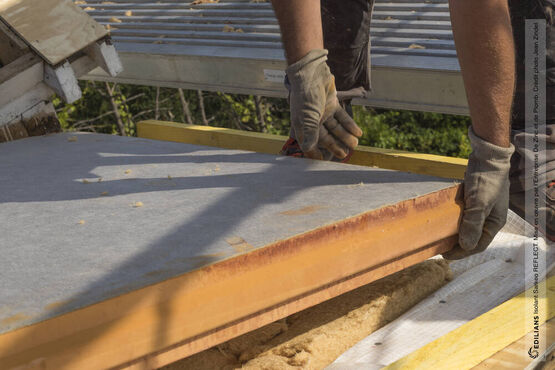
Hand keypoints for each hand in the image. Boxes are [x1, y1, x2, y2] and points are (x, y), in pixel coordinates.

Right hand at [286, 49, 361, 159]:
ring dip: (345, 136)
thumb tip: (307, 149)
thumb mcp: (308, 116)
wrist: (312, 72)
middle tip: (345, 155)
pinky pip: (341, 117)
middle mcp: (313, 121)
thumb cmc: (306, 95)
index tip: (324, 162)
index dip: (316, 153)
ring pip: (335, 128)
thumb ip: (309, 133)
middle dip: (335, 146)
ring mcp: (323, 112)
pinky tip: (358, 132)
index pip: (310, 143)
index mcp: (303, 125)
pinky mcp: (332, 104)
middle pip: (325, 137)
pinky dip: (349, 125)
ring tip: (355, 145)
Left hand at [443, 127, 514, 259]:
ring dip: (454, 233)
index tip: (444, 255)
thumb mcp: (479, 203)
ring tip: (440, 238)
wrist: (487, 156)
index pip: (478, 244)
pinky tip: (443, 222)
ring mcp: (482, 209)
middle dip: (457, 245)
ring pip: (467, 227)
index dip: (461, 252)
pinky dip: (454, 220)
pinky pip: (463, 216)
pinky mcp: (473, 201)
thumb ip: (473, 224)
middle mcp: (489, 218)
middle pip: (472, 238)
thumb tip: (466, 246)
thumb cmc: (485, 180)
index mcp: (494, 222)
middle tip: (440, 249)